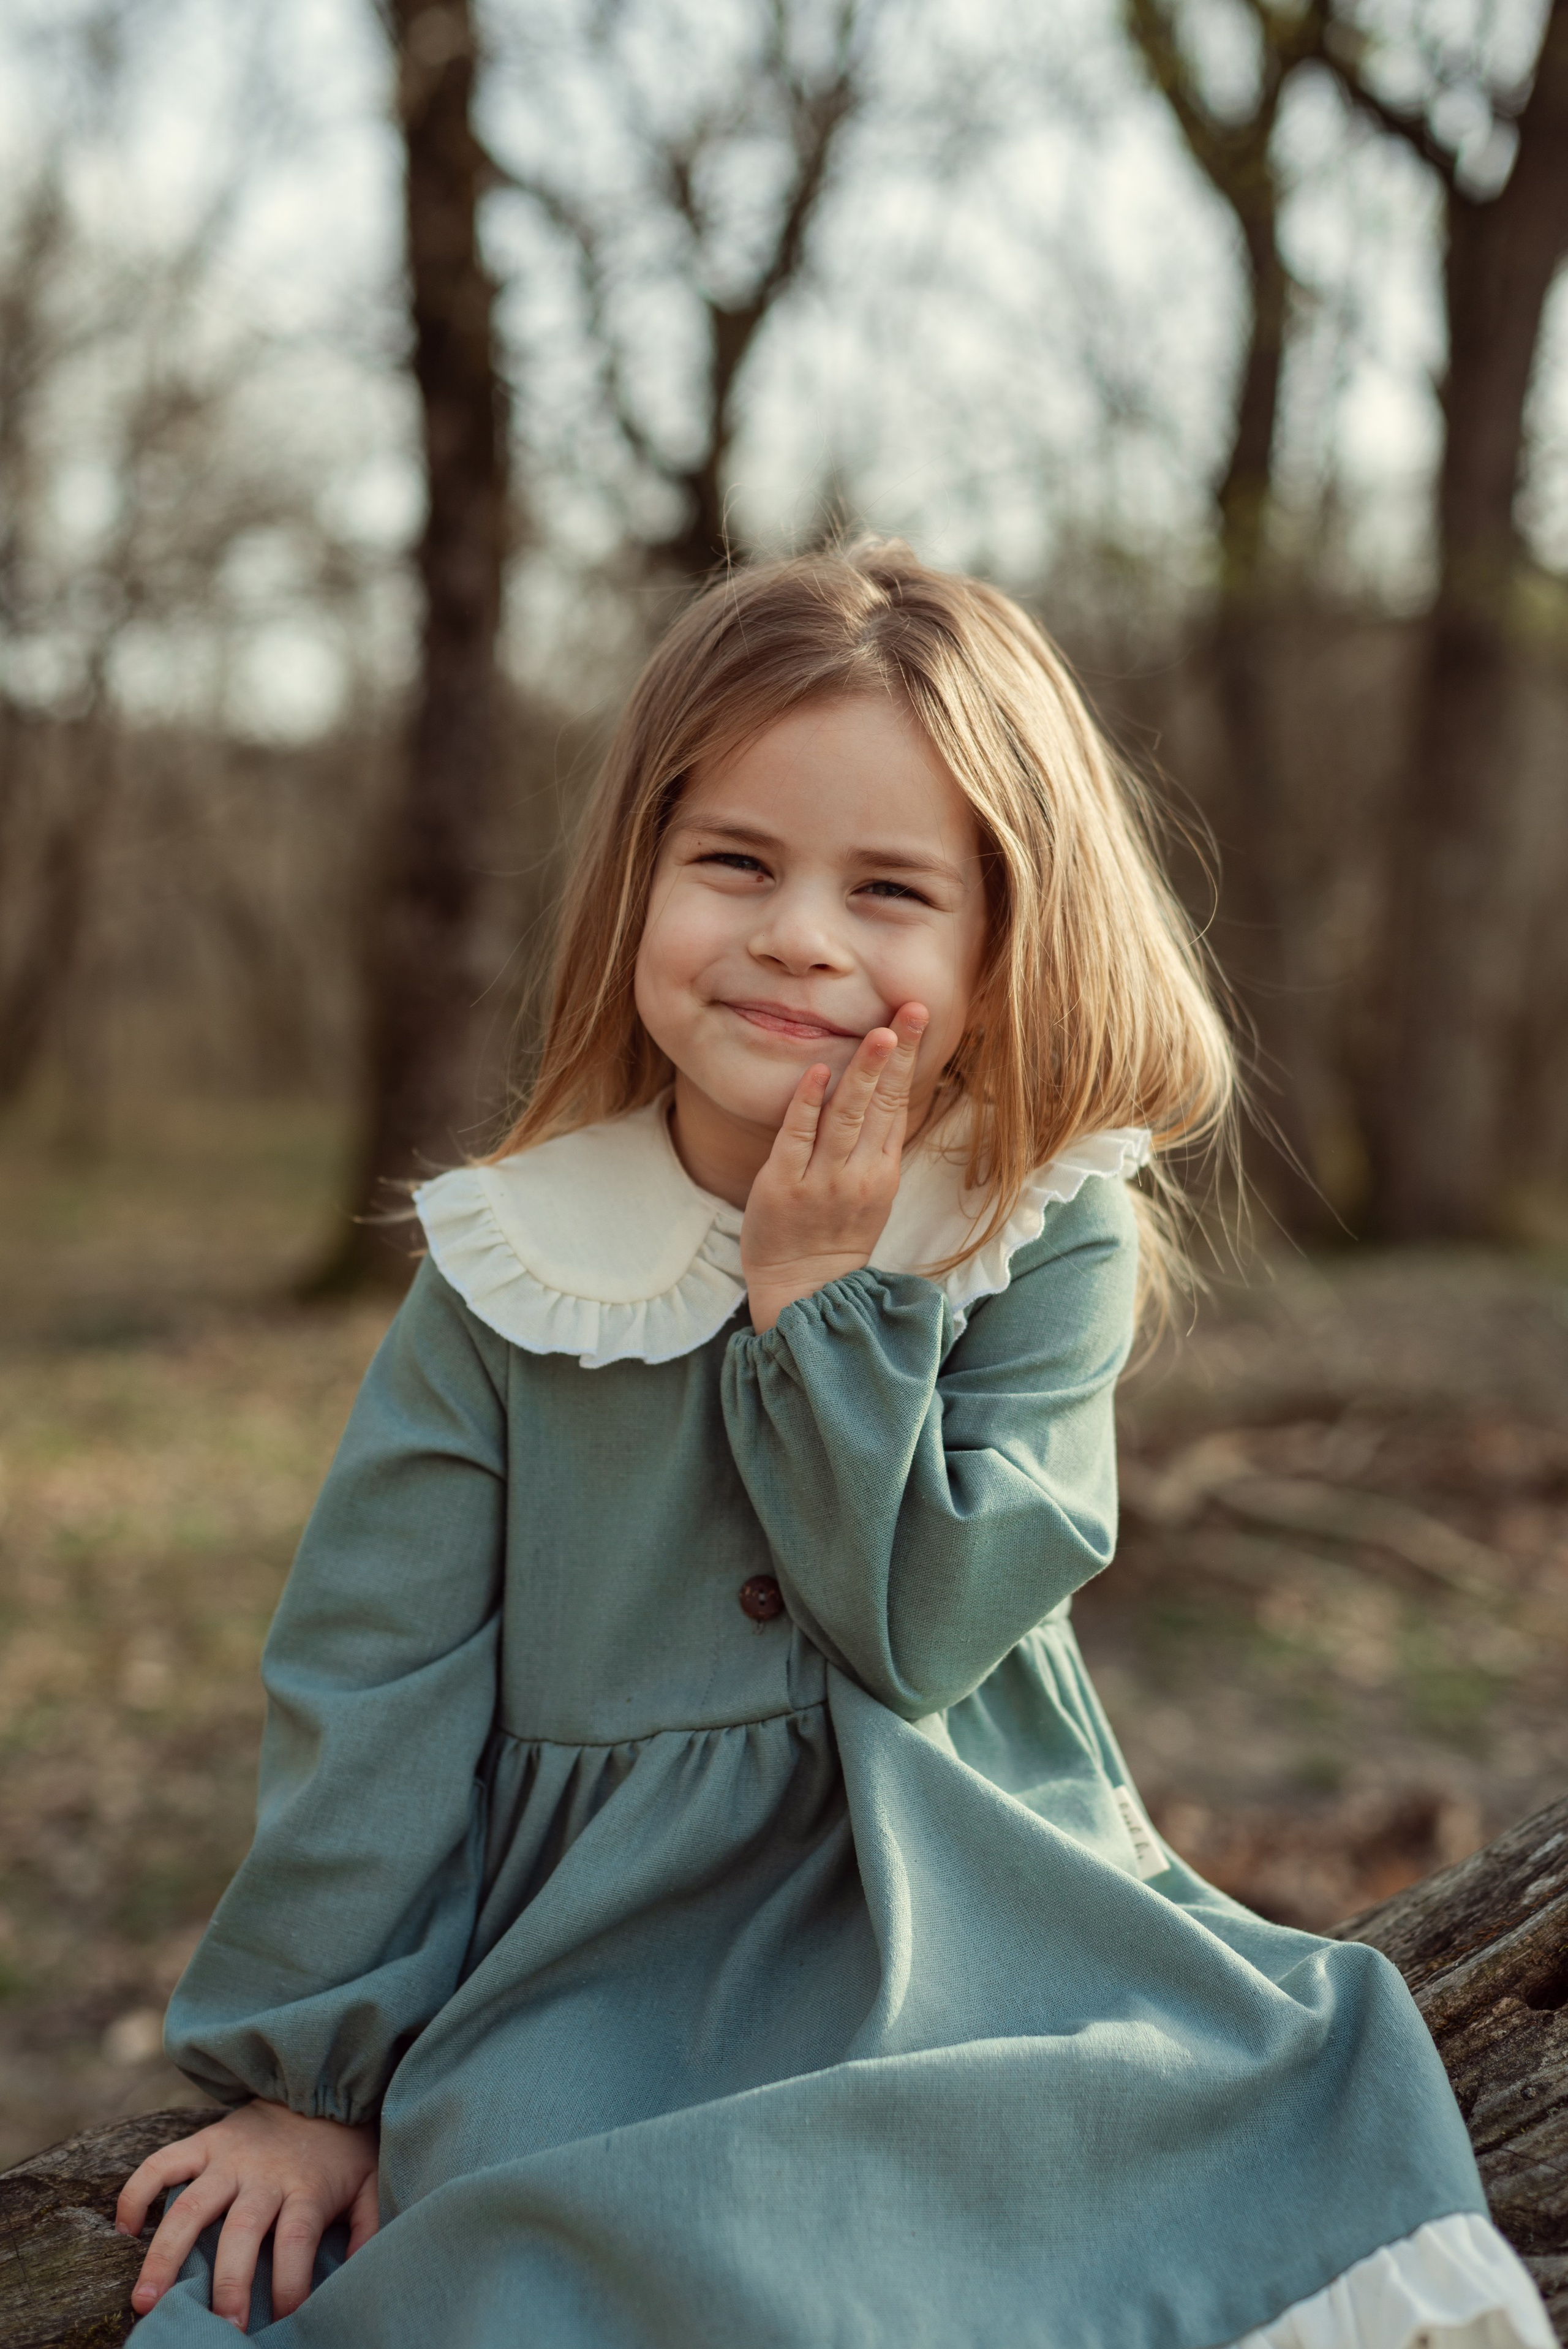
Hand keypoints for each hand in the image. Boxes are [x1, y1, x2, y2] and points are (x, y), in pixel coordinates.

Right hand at [116, 2099, 378, 2327]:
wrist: (321, 2079)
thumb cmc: (343, 2146)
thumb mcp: (371, 2182)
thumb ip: (369, 2227)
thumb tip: (360, 2276)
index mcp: (306, 2187)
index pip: (296, 2241)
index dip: (289, 2284)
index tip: (283, 2321)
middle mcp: (264, 2174)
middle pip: (242, 2231)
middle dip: (229, 2283)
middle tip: (218, 2328)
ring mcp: (229, 2157)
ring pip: (191, 2207)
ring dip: (166, 2253)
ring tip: (145, 2298)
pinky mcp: (205, 2141)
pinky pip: (162, 2163)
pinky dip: (137, 2192)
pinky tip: (124, 2230)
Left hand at [742, 1002, 928, 1332]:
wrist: (804, 1290)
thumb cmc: (835, 1236)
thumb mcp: (870, 1193)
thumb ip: (875, 1145)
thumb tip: (884, 1094)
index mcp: (882, 1170)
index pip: (899, 1103)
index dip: (908, 1059)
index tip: (916, 1017)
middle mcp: (859, 1172)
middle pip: (883, 1102)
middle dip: (897, 1054)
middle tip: (911, 1010)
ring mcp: (822, 1179)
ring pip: (846, 1116)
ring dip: (863, 1072)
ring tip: (879, 1033)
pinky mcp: (784, 1186)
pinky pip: (797, 1138)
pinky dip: (807, 1103)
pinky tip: (816, 1072)